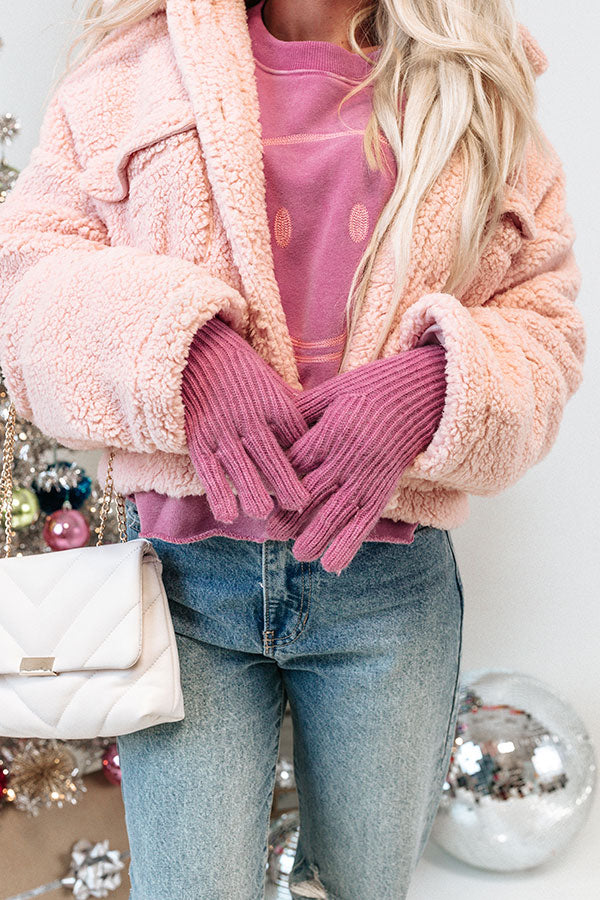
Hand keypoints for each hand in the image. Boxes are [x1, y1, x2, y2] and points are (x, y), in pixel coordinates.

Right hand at [181, 316, 310, 521]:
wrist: (197, 352)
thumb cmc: (242, 373)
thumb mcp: (272, 385)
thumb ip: (293, 410)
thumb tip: (321, 434)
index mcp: (272, 402)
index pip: (294, 431)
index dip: (306, 457)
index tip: (320, 482)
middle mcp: (248, 417)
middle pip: (269, 451)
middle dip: (285, 479)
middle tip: (300, 505)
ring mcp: (221, 429)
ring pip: (238, 463)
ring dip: (251, 490)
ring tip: (263, 513)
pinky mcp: (199, 440)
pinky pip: (208, 470)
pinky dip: (218, 493)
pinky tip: (228, 515)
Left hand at [265, 346, 446, 572]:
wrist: (420, 396)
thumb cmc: (370, 390)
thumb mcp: (332, 391)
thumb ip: (302, 411)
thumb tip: (271, 426)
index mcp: (331, 432)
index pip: (295, 462)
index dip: (274, 480)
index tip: (257, 492)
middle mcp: (348, 459)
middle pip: (311, 493)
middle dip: (288, 516)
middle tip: (270, 532)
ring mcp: (367, 478)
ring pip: (337, 515)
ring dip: (315, 537)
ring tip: (298, 553)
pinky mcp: (383, 492)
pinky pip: (364, 523)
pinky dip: (348, 546)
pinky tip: (331, 565)